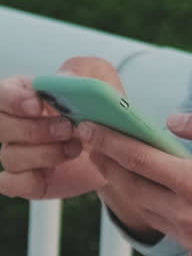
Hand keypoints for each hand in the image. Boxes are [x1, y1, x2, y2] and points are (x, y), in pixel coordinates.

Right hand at [0, 56, 120, 200]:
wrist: (117, 148)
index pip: (2, 93)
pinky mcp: (27, 179)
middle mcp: (17, 123)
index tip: (37, 106)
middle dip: (35, 129)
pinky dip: (31, 179)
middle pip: (2, 125)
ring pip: (10, 155)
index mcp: (28, 93)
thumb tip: (64, 79)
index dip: (13, 99)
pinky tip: (55, 171)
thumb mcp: (102, 81)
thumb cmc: (102, 111)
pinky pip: (11, 183)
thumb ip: (84, 72)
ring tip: (76, 147)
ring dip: (44, 153)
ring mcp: (20, 153)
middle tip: (67, 128)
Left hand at [80, 110, 191, 255]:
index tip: (90, 128)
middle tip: (92, 142)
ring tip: (114, 164)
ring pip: (146, 211)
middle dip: (109, 163)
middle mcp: (188, 217)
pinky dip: (155, 207)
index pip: (140, 160)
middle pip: (132, 188)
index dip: (111, 142)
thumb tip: (173, 121)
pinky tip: (155, 192)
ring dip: (127, 187)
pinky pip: (168, 227)